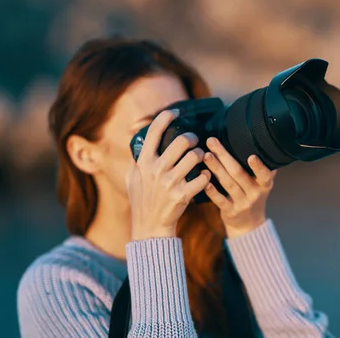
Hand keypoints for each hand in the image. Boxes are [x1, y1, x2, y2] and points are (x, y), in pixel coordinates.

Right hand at [126, 110, 210, 240]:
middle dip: (192, 138)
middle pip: (181, 141)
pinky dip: (206, 176)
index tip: (175, 112)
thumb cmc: (142, 200)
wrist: (149, 227)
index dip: (166, 117)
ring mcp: (169, 182)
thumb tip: (139, 139)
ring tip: (200, 158)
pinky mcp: (182, 195)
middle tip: (194, 141)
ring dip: (201, 155)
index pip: (154, 131)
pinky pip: (202, 178)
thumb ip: (137, 159)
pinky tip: (204, 176)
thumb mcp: (132, 178)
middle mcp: (156, 170)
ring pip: (195, 157)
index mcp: (143, 162)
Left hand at [203, 137, 277, 237]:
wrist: (249, 224)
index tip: (251, 156)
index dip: (259, 166)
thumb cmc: (254, 195)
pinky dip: (212, 191)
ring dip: (216, 168)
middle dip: (224, 156)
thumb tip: (266, 144)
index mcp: (265, 184)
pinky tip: (204, 180)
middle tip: (212, 142)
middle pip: (239, 173)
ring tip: (205, 156)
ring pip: (228, 184)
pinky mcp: (231, 212)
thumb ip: (263, 167)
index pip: (264, 175)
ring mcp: (243, 204)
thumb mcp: (263, 183)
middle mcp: (255, 194)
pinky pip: (220, 200)